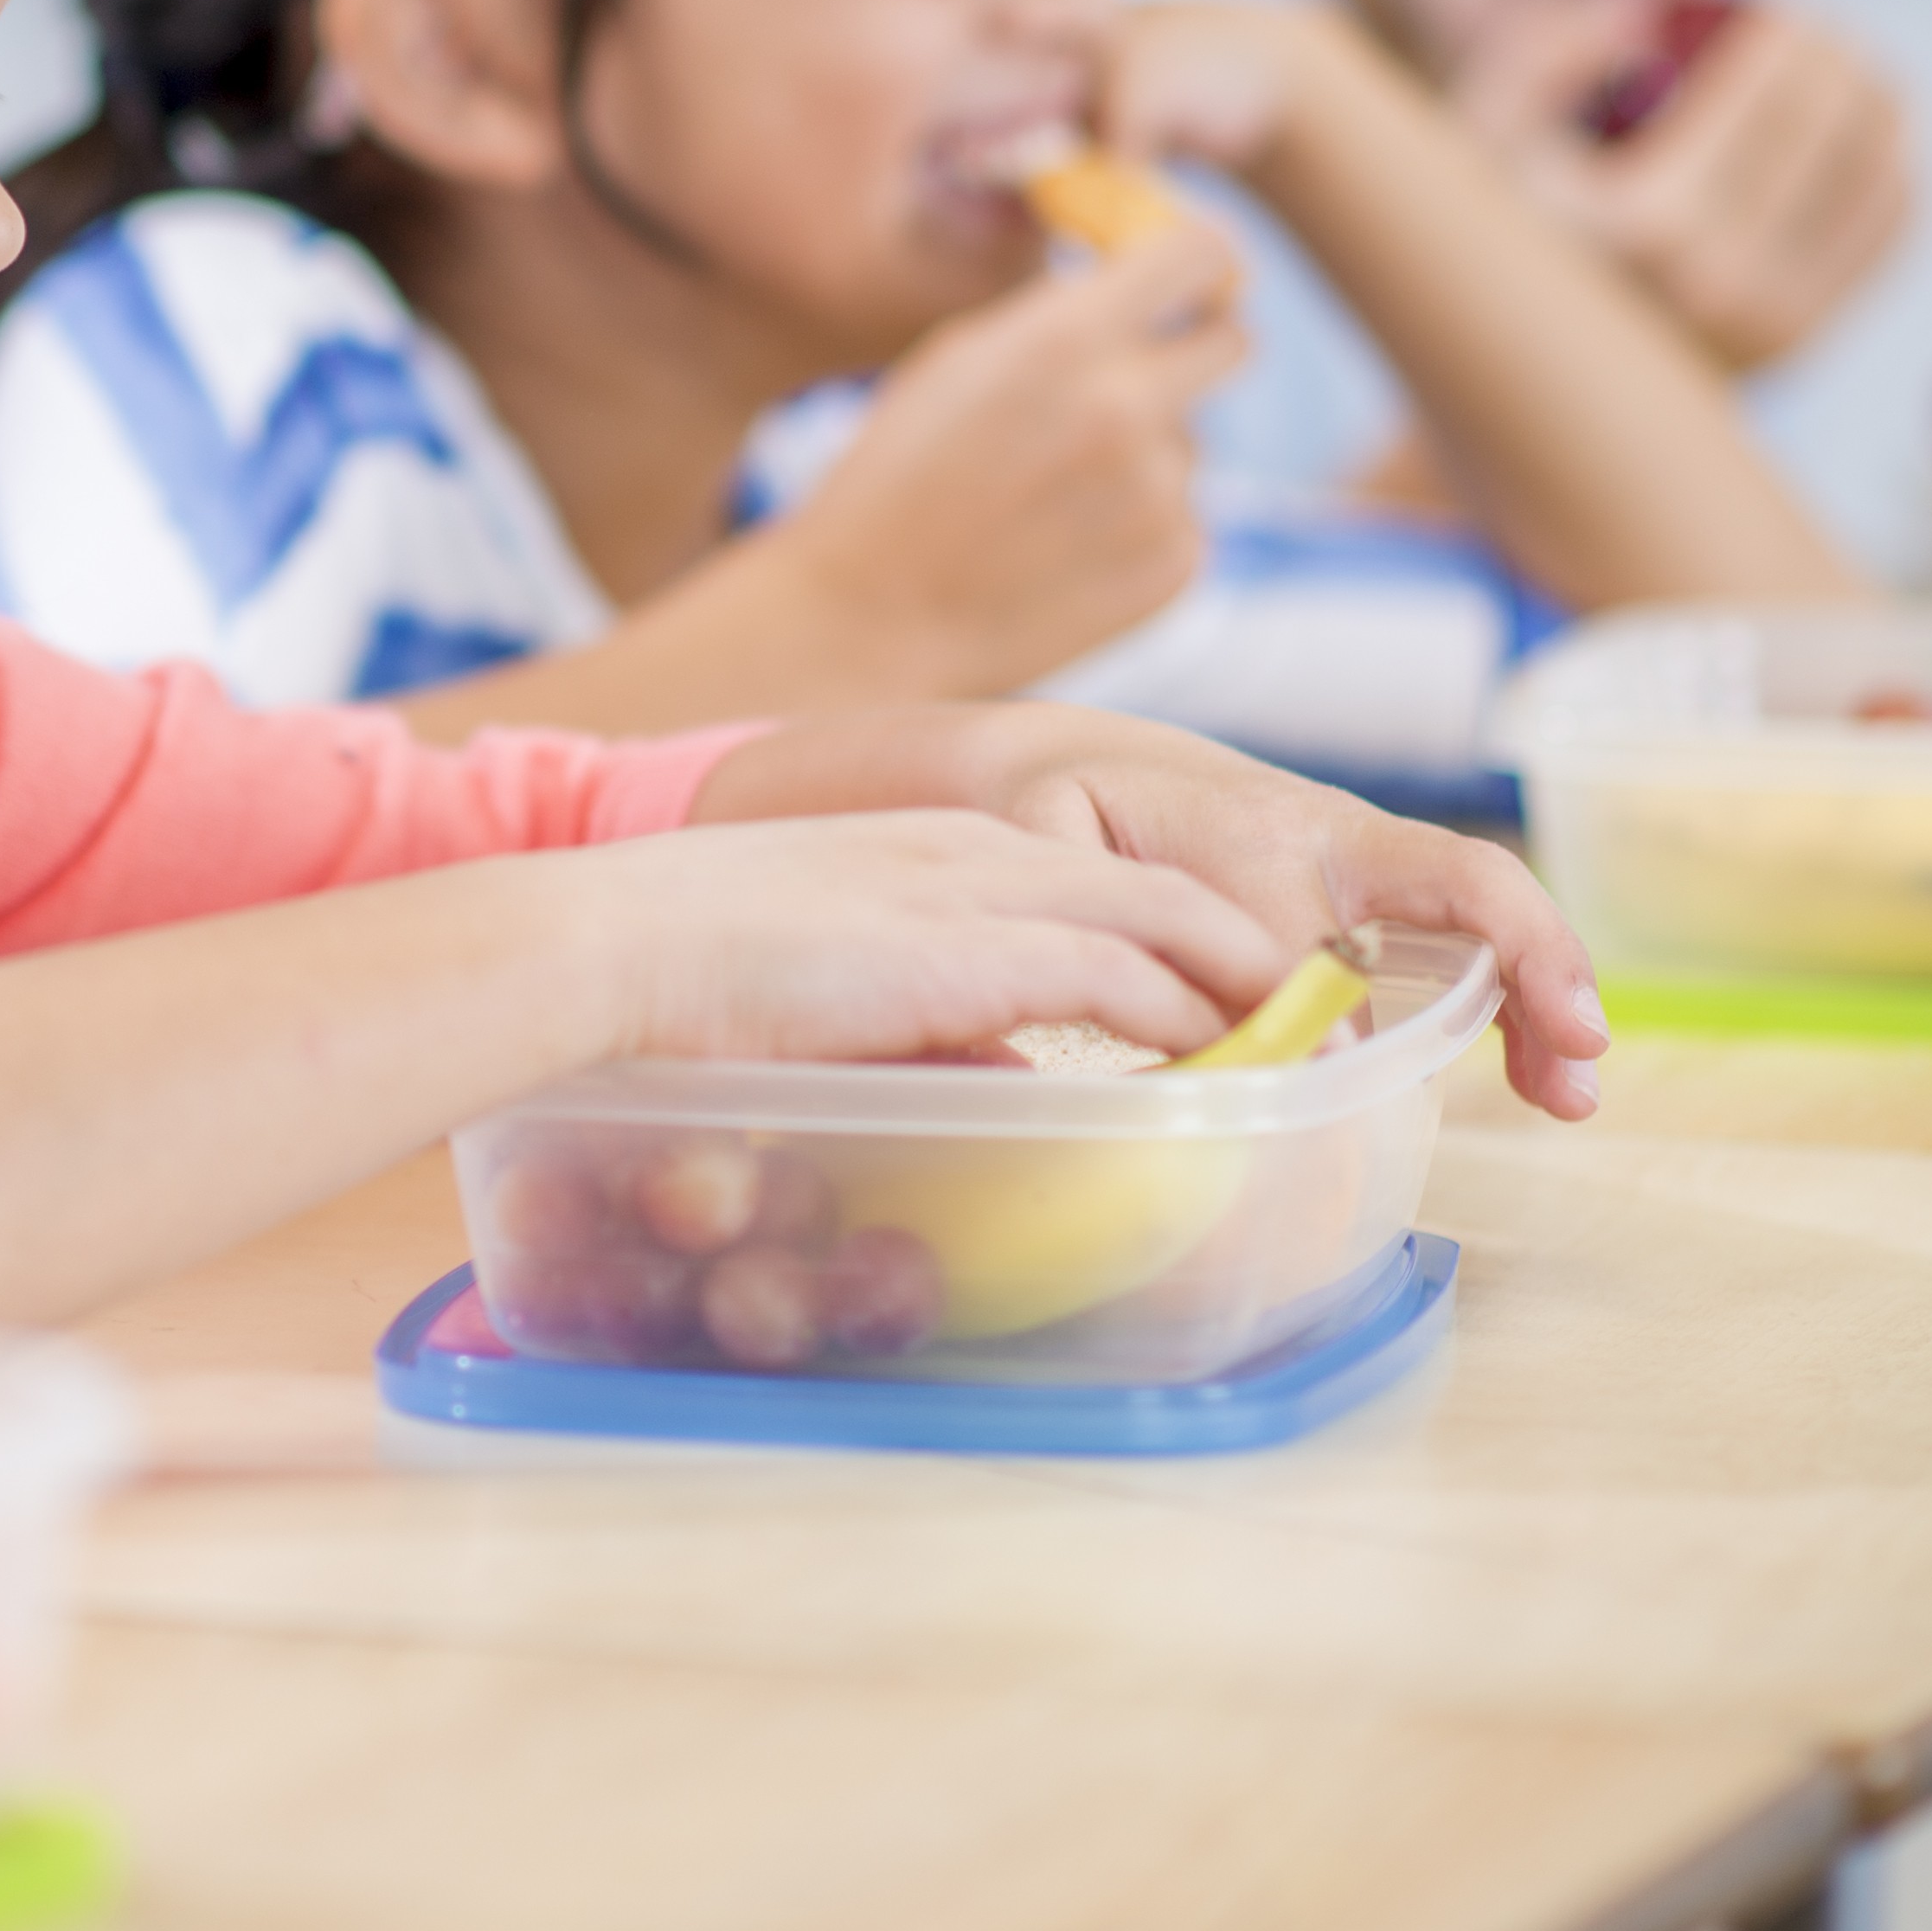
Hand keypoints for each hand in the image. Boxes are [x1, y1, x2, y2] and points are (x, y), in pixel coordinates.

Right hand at [587, 807, 1301, 1069]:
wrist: (617, 941)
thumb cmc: (693, 975)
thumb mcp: (843, 986)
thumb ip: (940, 1023)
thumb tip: (1023, 1083)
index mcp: (948, 847)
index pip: (1108, 880)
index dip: (1190, 933)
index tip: (1245, 990)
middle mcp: (986, 853)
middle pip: (1168, 891)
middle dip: (1252, 952)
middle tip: (1314, 1017)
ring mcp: (987, 893)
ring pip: (1173, 926)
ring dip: (1250, 987)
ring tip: (1310, 1043)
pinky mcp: (981, 952)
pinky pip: (1130, 982)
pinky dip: (1198, 1020)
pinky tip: (1240, 1060)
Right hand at [763, 212, 1246, 690]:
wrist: (869, 622)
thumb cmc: (894, 481)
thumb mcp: (956, 362)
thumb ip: (1057, 317)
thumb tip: (1133, 289)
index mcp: (1067, 340)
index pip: (1202, 254)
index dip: (1200, 262)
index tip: (1189, 280)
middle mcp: (1128, 409)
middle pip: (1233, 342)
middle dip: (1196, 347)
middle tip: (1146, 375)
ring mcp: (1160, 494)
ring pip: (1190, 441)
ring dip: (1143, 454)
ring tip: (1049, 501)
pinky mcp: (1176, 565)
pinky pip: (1183, 514)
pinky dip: (1137, 525)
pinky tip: (1063, 551)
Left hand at [975, 712, 1608, 1118]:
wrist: (1077, 765)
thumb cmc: (1063, 809)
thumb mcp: (1054, 843)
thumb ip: (1117, 917)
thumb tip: (1238, 1034)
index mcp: (1251, 825)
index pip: (1305, 918)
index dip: (1321, 991)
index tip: (1340, 1070)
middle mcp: (1336, 837)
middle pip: (1460, 884)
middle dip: (1529, 962)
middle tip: (1573, 1055)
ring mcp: (1371, 869)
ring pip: (1485, 918)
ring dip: (1539, 1002)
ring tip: (1570, 1097)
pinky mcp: (1383, 902)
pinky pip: (1472, 943)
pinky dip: (1514, 1010)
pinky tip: (1540, 1082)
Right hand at [1456, 0, 1915, 376]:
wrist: (1517, 391)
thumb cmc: (1501, 239)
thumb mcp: (1481, 137)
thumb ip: (1541, 51)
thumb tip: (1646, 12)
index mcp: (1653, 223)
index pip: (1776, 91)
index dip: (1793, 29)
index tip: (1778, 4)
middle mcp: (1727, 279)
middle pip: (1840, 123)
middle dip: (1841, 54)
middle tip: (1818, 27)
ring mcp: (1777, 320)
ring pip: (1885, 173)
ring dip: (1879, 103)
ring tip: (1848, 72)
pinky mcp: (1804, 342)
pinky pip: (1889, 229)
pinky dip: (1891, 166)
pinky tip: (1861, 134)